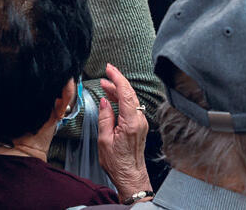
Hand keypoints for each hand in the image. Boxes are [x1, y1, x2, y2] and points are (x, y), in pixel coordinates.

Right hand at [97, 64, 151, 199]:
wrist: (130, 176)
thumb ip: (105, 118)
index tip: (109, 69)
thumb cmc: (117, 162)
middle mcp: (139, 121)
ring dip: (119, 90)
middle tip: (107, 71)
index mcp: (131, 123)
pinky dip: (121, 99)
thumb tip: (105, 102)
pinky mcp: (139, 126)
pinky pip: (131, 107)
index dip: (117, 78)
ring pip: (131, 100)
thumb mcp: (104, 139)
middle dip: (118, 80)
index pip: (126, 93)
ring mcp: (141, 123)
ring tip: (105, 84)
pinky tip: (112, 97)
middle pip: (130, 94)